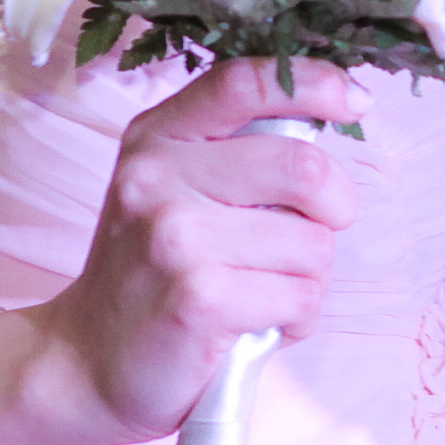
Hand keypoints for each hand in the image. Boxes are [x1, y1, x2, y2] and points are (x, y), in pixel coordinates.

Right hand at [35, 57, 364, 442]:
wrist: (89, 363)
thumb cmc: (152, 274)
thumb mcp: (171, 188)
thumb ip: (232, 149)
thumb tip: (332, 113)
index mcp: (157, 138)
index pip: (244, 81)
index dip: (313, 82)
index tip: (354, 101)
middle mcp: (158, 177)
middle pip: (304, 168)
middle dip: (336, 208)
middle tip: (315, 236)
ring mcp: (176, 237)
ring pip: (313, 244)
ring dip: (310, 278)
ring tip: (264, 291)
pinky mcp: (199, 298)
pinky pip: (301, 298)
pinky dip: (297, 320)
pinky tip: (258, 325)